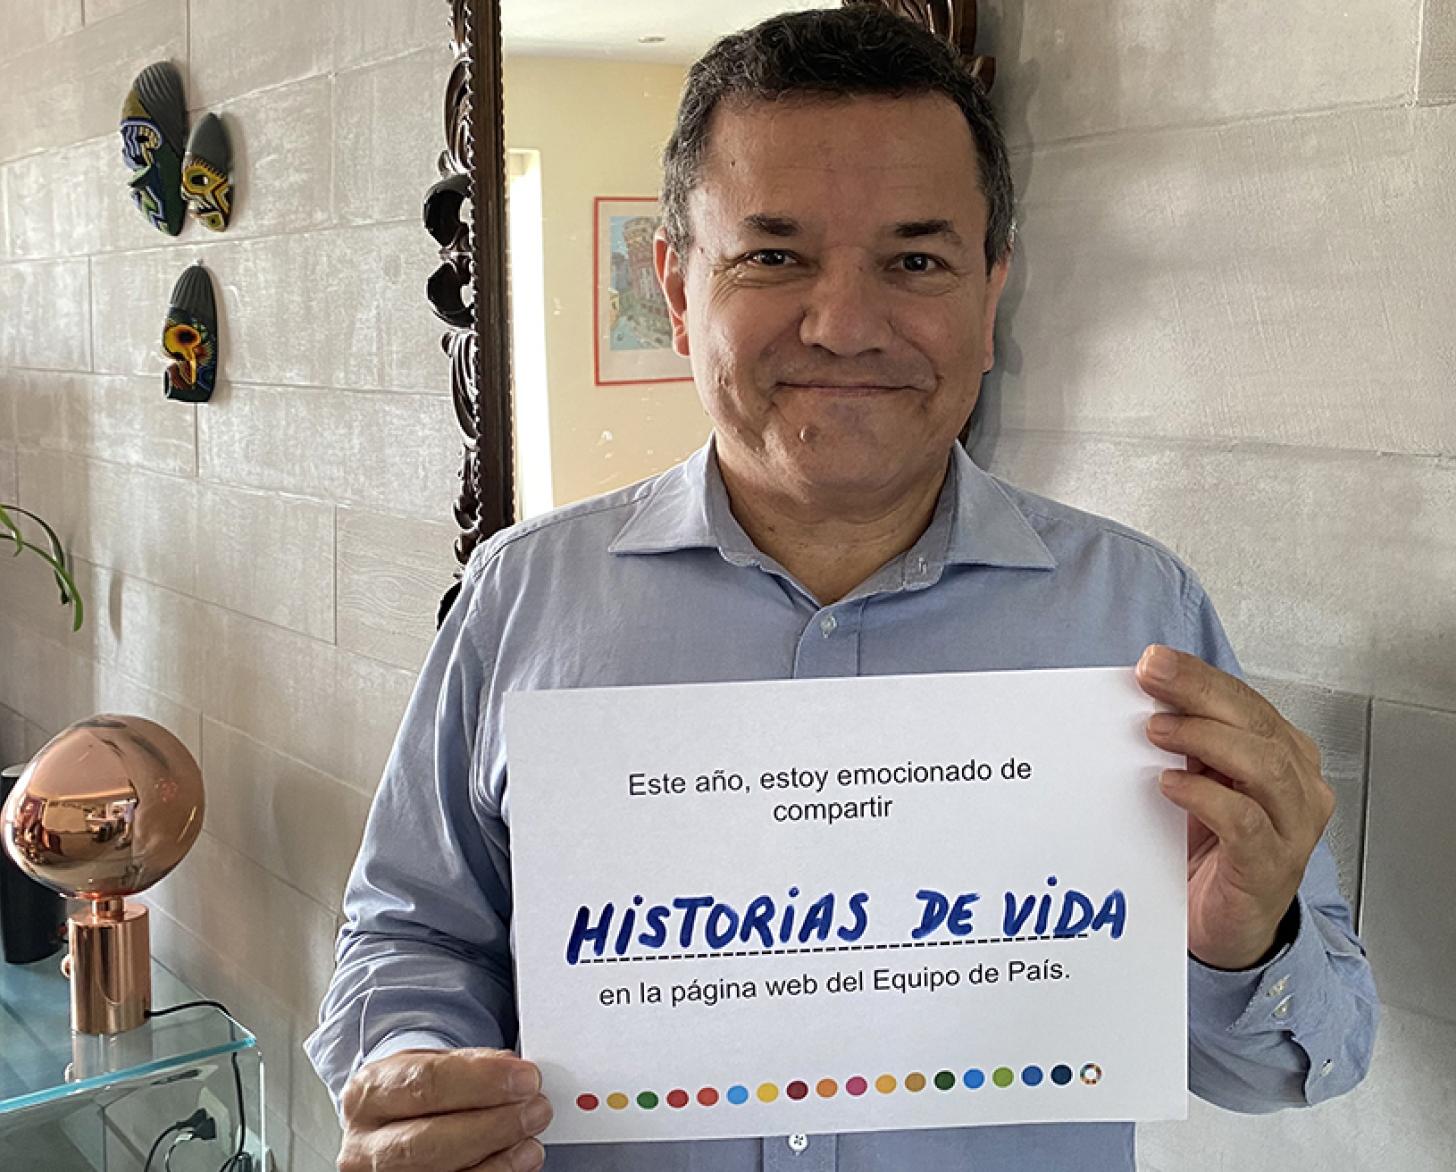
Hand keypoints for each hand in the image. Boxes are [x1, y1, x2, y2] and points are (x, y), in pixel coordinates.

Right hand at [338, 1048, 550, 1171]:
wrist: (386, 1124)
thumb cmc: (413, 1093)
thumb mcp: (431, 1064)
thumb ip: (469, 1065)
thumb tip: (513, 1071)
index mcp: (370, 1093)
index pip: (424, 1084)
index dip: (481, 1082)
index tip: (525, 1078)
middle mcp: (365, 1144)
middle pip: (428, 1140)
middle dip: (491, 1125)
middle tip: (535, 1110)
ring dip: (497, 1160)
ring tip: (530, 1141)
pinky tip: (516, 1163)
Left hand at [1136, 645, 1334, 970]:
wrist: (1226, 927)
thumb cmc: (1213, 852)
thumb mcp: (1199, 783)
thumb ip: (1184, 743)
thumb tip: (1143, 695)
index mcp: (1284, 756)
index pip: (1246, 701)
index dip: (1201, 676)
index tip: (1154, 660)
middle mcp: (1298, 787)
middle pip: (1256, 724)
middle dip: (1200, 692)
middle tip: (1152, 676)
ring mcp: (1291, 828)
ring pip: (1265, 766)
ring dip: (1206, 738)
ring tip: (1156, 730)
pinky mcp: (1270, 865)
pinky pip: (1245, 822)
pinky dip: (1206, 796)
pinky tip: (1171, 784)